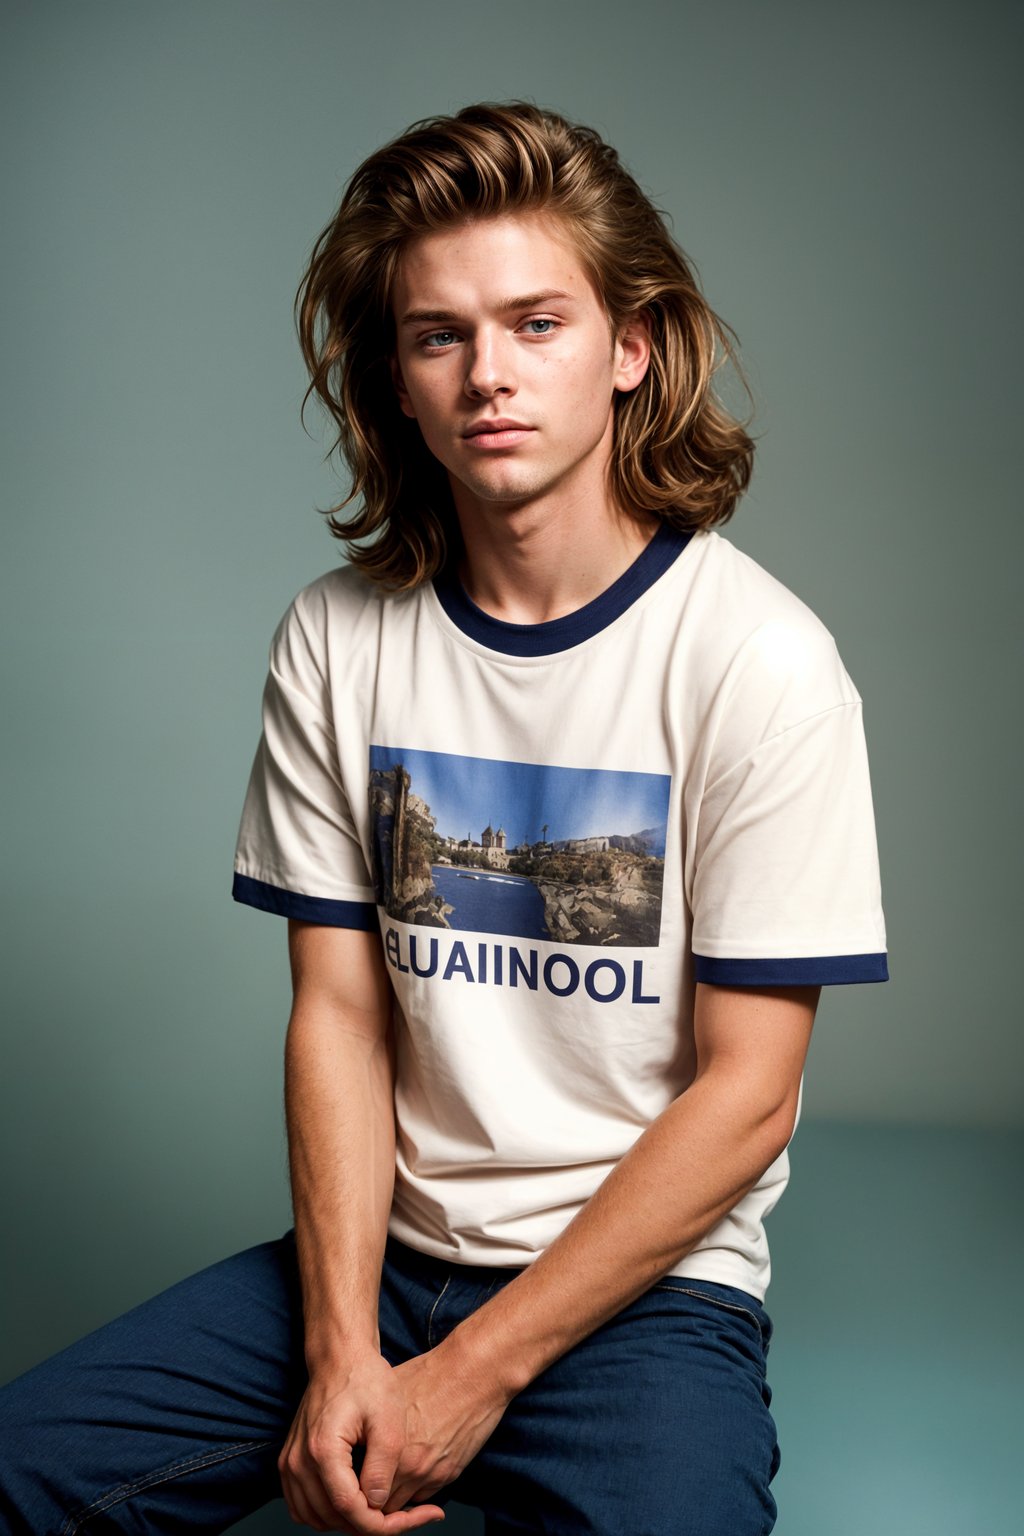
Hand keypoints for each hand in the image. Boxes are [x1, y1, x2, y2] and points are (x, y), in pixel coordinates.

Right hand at [277, 1349, 445, 1532]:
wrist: (340, 1358)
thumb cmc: (368, 1381)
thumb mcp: (389, 1419)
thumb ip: (382, 1466)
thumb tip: (376, 1507)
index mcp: (323, 1450)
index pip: (349, 1508)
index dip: (381, 1525)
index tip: (410, 1518)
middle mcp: (299, 1462)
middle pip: (333, 1518)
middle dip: (370, 1525)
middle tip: (406, 1516)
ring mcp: (290, 1463)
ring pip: (317, 1519)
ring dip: (349, 1522)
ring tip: (383, 1511)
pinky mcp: (290, 1462)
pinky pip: (303, 1507)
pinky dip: (329, 1514)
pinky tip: (356, 1504)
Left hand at [361, 1343, 511, 1516]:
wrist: (473, 1374)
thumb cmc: (432, 1375)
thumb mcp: (391, 1391)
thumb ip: (371, 1421)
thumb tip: (353, 1433)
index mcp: (388, 1445)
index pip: (359, 1485)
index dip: (354, 1483)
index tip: (353, 1474)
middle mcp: (408, 1465)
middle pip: (379, 1502)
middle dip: (372, 1496)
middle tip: (368, 1482)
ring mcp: (430, 1472)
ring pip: (400, 1506)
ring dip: (393, 1497)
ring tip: (388, 1478)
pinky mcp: (448, 1474)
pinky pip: (422, 1498)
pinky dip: (413, 1491)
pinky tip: (410, 1471)